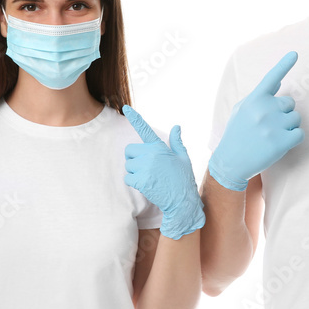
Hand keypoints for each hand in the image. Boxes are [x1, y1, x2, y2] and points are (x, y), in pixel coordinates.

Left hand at [122, 104, 204, 239]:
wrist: (183, 201)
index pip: (145, 129)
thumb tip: (176, 127)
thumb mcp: (183, 158)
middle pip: (129, 151)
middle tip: (147, 167)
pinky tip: (146, 185)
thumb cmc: (183, 179)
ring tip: (150, 178)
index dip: (135, 118)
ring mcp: (145, 167)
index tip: (125, 107)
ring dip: (135, 172)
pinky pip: (127, 178)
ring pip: (128, 165)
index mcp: (161, 147)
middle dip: (135, 159)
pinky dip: (133, 182)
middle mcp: (151, 154)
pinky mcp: (140, 180)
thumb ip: (177, 142)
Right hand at [208, 51, 303, 190]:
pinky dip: (294, 138)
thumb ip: (259, 97)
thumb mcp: (241, 110)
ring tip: (272, 135)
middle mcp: (264, 109)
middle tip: (269, 125)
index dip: (284, 65)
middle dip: (284, 113)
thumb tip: (280, 84)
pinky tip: (281, 143)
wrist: (231, 161)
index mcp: (254, 99)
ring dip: (289, 126)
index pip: (272, 78)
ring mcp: (273, 125)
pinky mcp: (281, 142)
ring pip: (296, 118)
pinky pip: (300, 134)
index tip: (295, 53)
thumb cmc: (236, 134)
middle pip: (290, 103)